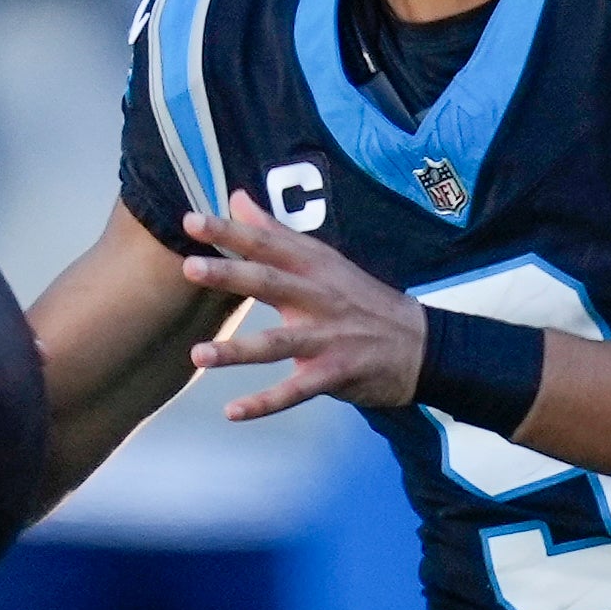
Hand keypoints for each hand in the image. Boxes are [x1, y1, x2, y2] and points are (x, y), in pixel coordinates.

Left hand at [178, 192, 425, 419]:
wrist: (420, 343)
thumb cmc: (362, 299)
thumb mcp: (325, 259)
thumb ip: (276, 232)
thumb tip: (236, 198)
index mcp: (315, 267)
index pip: (268, 243)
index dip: (230, 231)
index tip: (191, 220)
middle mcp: (319, 298)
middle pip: (271, 283)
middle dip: (231, 276)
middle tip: (190, 267)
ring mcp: (327, 338)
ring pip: (277, 343)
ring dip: (237, 350)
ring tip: (198, 354)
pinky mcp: (334, 374)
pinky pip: (295, 391)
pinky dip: (265, 403)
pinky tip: (233, 411)